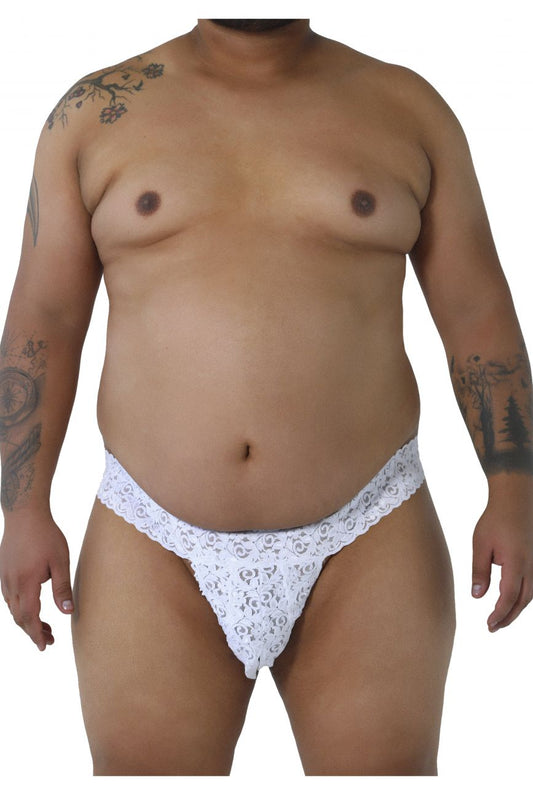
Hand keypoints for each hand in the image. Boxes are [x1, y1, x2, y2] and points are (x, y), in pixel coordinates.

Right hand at [0, 511, 73, 650]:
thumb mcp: (60, 561)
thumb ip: (62, 587)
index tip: (45, 646)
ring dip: (27, 620)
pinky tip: (31, 606)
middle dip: (33, 631)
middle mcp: (11, 583)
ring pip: (13, 608)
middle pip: (19, 617)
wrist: (24, 514)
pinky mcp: (3, 571)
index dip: (36, 634)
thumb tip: (67, 612)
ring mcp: (4, 577)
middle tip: (50, 640)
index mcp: (26, 583)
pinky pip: (9, 597)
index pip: (29, 617)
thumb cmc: (46, 535)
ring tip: (45, 626)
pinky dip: (20, 607)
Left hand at [471, 497, 532, 631]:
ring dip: (515, 609)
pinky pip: (531, 586)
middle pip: (522, 601)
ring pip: (529, 595)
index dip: (500, 614)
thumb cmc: (495, 520)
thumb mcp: (480, 544)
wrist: (515, 501)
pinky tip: (510, 601)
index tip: (489, 625)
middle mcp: (531, 567)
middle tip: (492, 628)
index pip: (509, 597)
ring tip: (499, 619)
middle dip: (508, 617)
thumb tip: (477, 596)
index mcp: (516, 563)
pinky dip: (521, 598)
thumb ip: (479, 571)